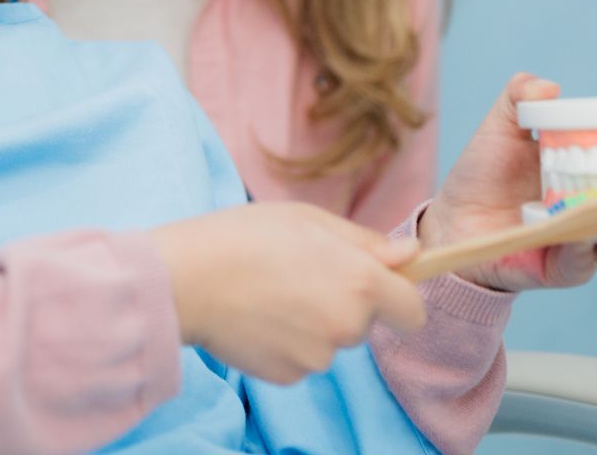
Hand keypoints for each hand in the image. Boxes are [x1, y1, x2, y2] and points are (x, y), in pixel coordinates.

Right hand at [148, 201, 426, 384]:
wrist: (184, 280)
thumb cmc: (243, 236)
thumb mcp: (307, 219)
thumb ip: (363, 241)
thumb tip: (409, 256)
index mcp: (361, 282)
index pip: (413, 311)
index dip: (398, 298)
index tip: (378, 287)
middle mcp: (348, 325)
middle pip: (364, 323)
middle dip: (343, 303)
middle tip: (298, 274)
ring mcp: (319, 357)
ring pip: (330, 341)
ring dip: (312, 323)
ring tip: (269, 293)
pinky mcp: (289, 377)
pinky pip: (301, 359)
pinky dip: (285, 343)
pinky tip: (257, 318)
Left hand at [419, 71, 596, 292]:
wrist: (449, 224)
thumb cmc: (482, 176)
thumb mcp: (499, 128)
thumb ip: (519, 98)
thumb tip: (546, 85)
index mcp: (591, 164)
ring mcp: (589, 237)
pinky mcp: (564, 267)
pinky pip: (583, 259)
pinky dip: (590, 246)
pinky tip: (594, 234)